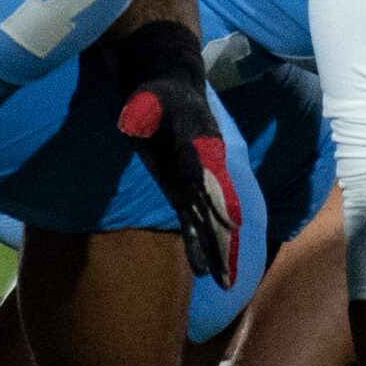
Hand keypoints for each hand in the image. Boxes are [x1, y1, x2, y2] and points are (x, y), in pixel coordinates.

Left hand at [111, 21, 240, 281]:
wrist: (166, 84)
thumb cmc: (155, 91)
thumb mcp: (148, 99)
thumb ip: (143, 112)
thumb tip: (135, 121)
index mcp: (201, 145)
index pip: (209, 178)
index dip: (218, 203)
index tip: (228, 224)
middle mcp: (206, 167)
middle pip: (218, 208)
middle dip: (225, 239)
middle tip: (230, 271)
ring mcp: (196, 180)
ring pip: (210, 220)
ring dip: (218, 249)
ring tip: (225, 281)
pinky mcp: (183, 189)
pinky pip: (193, 220)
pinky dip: (199, 243)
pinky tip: (202, 270)